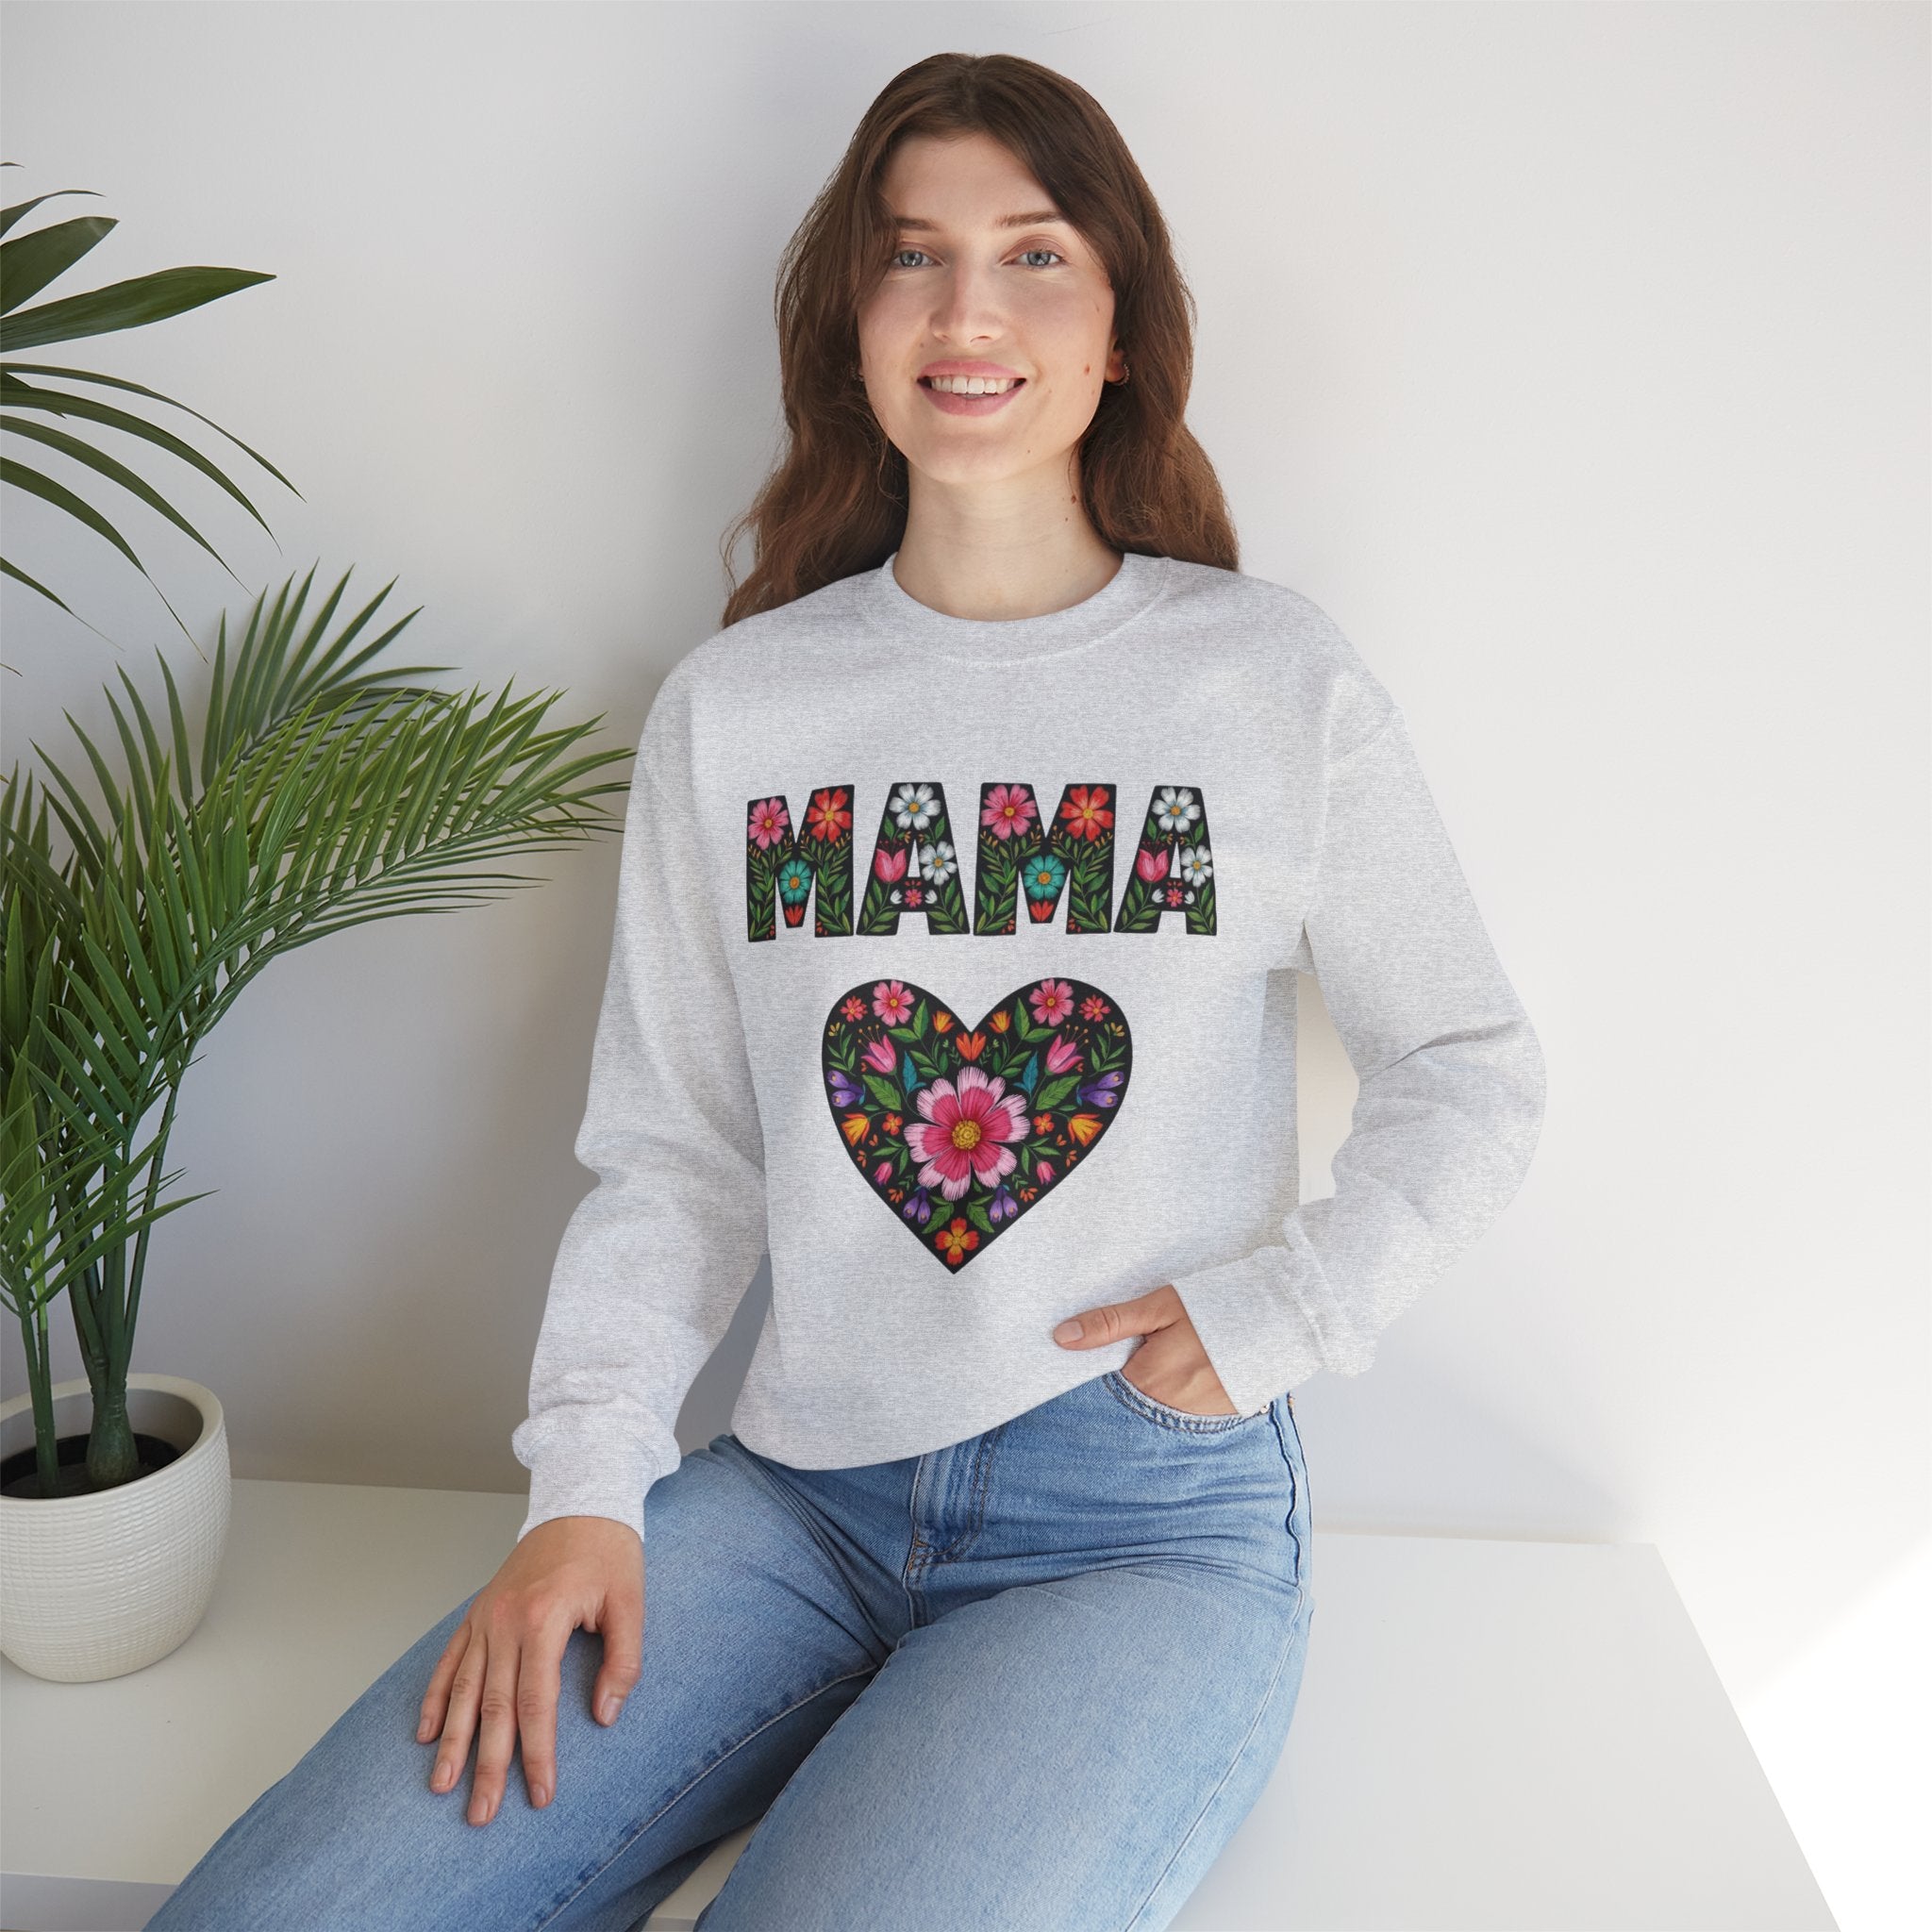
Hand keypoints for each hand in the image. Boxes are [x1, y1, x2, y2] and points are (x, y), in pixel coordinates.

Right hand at [417, 1514, 642, 1825]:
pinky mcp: (479, 1612)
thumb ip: (623, 1661)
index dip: (537, 1753)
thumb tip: (605, 1716)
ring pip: (462, 1689)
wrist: (580, 1501)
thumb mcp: (630, 1602)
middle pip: (492, 1706)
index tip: (539, 1794)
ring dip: (451, 1740)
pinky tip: (426, 1732)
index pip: (535, 1702)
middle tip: (481, 1814)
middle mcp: (506, 1621)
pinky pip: (450, 1659)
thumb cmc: (609, 1552)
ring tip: (441, 1786)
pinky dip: (435, 1697)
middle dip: (486, 1764)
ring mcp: (487, 1616)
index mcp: (543, 1619)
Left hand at [1053, 1283, 1237, 1414]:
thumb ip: (1110, 1323)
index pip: (1103, 1389)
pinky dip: (1180, 1399)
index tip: (1101, 1357)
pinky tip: (1193, 1374)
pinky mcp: (1218, 1419)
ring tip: (1175, 1362)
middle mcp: (1168, 1409)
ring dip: (1154, 1393)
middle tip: (1148, 1355)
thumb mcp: (1159, 1307)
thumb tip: (1061, 1337)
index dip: (1099, 1372)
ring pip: (1156, 1411)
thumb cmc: (1217, 1307)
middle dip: (1127, 1384)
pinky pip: (1185, 1415)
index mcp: (1148, 1380)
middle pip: (1130, 1403)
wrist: (1281, 1319)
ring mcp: (1195, 1419)